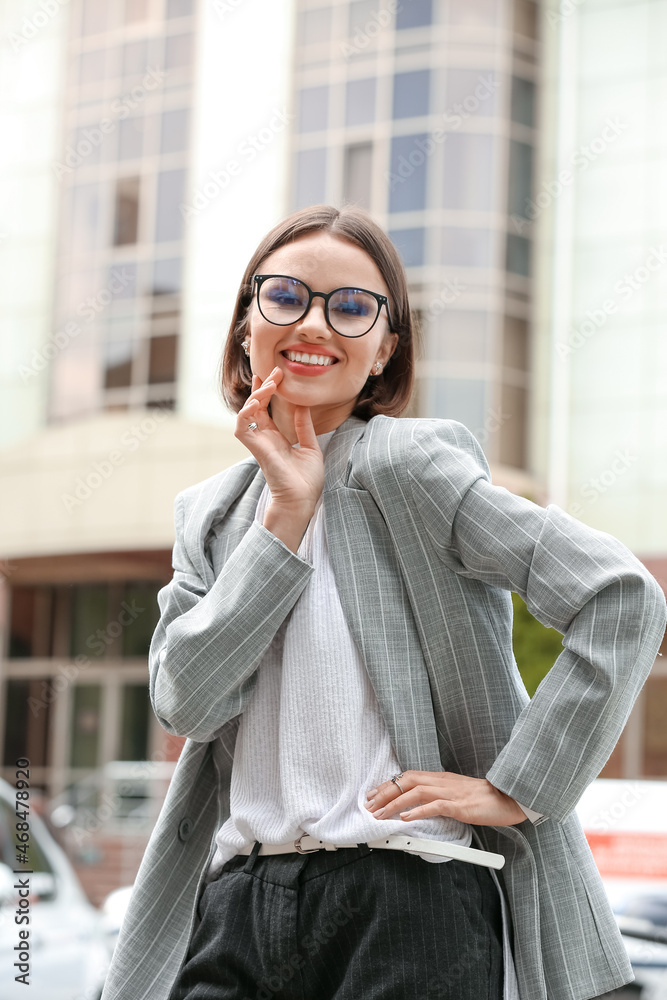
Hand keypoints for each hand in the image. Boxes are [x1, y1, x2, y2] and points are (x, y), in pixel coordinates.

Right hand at [234, 368, 324, 512]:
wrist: (303, 499)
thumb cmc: (307, 479)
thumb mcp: (310, 446)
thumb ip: (303, 426)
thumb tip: (302, 405)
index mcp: (276, 437)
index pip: (266, 409)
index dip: (268, 391)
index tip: (277, 375)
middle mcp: (264, 438)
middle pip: (255, 406)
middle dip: (263, 387)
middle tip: (275, 372)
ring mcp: (259, 443)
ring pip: (246, 413)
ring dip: (255, 396)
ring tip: (268, 384)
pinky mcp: (256, 449)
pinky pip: (242, 427)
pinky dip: (246, 413)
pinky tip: (257, 402)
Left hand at [364, 770, 526, 826]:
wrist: (510, 797)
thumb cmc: (486, 799)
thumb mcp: (457, 795)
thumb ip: (440, 797)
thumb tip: (419, 806)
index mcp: (442, 778)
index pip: (409, 777)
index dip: (389, 785)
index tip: (373, 794)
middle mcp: (443, 781)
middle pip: (407, 781)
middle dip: (385, 793)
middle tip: (369, 805)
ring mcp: (451, 792)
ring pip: (416, 792)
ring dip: (395, 804)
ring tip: (380, 814)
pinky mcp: (460, 805)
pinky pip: (435, 806)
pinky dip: (418, 811)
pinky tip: (406, 818)